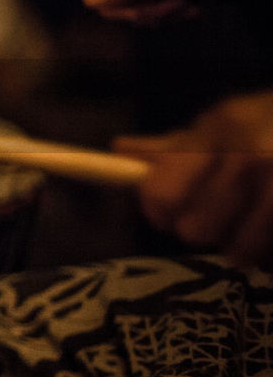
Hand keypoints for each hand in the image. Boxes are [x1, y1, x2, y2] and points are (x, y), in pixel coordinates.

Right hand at [84, 0, 197, 22]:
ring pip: (139, 12)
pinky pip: (157, 13)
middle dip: (145, 9)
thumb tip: (86, 0)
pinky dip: (174, 13)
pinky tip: (189, 5)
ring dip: (163, 13)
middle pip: (119, 3)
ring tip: (184, 3)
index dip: (110, 3)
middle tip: (168, 5)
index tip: (131, 10)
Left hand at [115, 91, 272, 266]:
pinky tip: (272, 227)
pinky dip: (271, 250)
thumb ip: (176, 145)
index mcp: (222, 132)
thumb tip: (119, 150)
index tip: (167, 210)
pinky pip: (272, 257)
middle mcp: (253, 159)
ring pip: (240, 251)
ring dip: (244, 243)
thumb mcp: (228, 119)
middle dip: (202, 226)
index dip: (158, 208)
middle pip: (195, 231)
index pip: (161, 194)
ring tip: (254, 219)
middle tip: (220, 213)